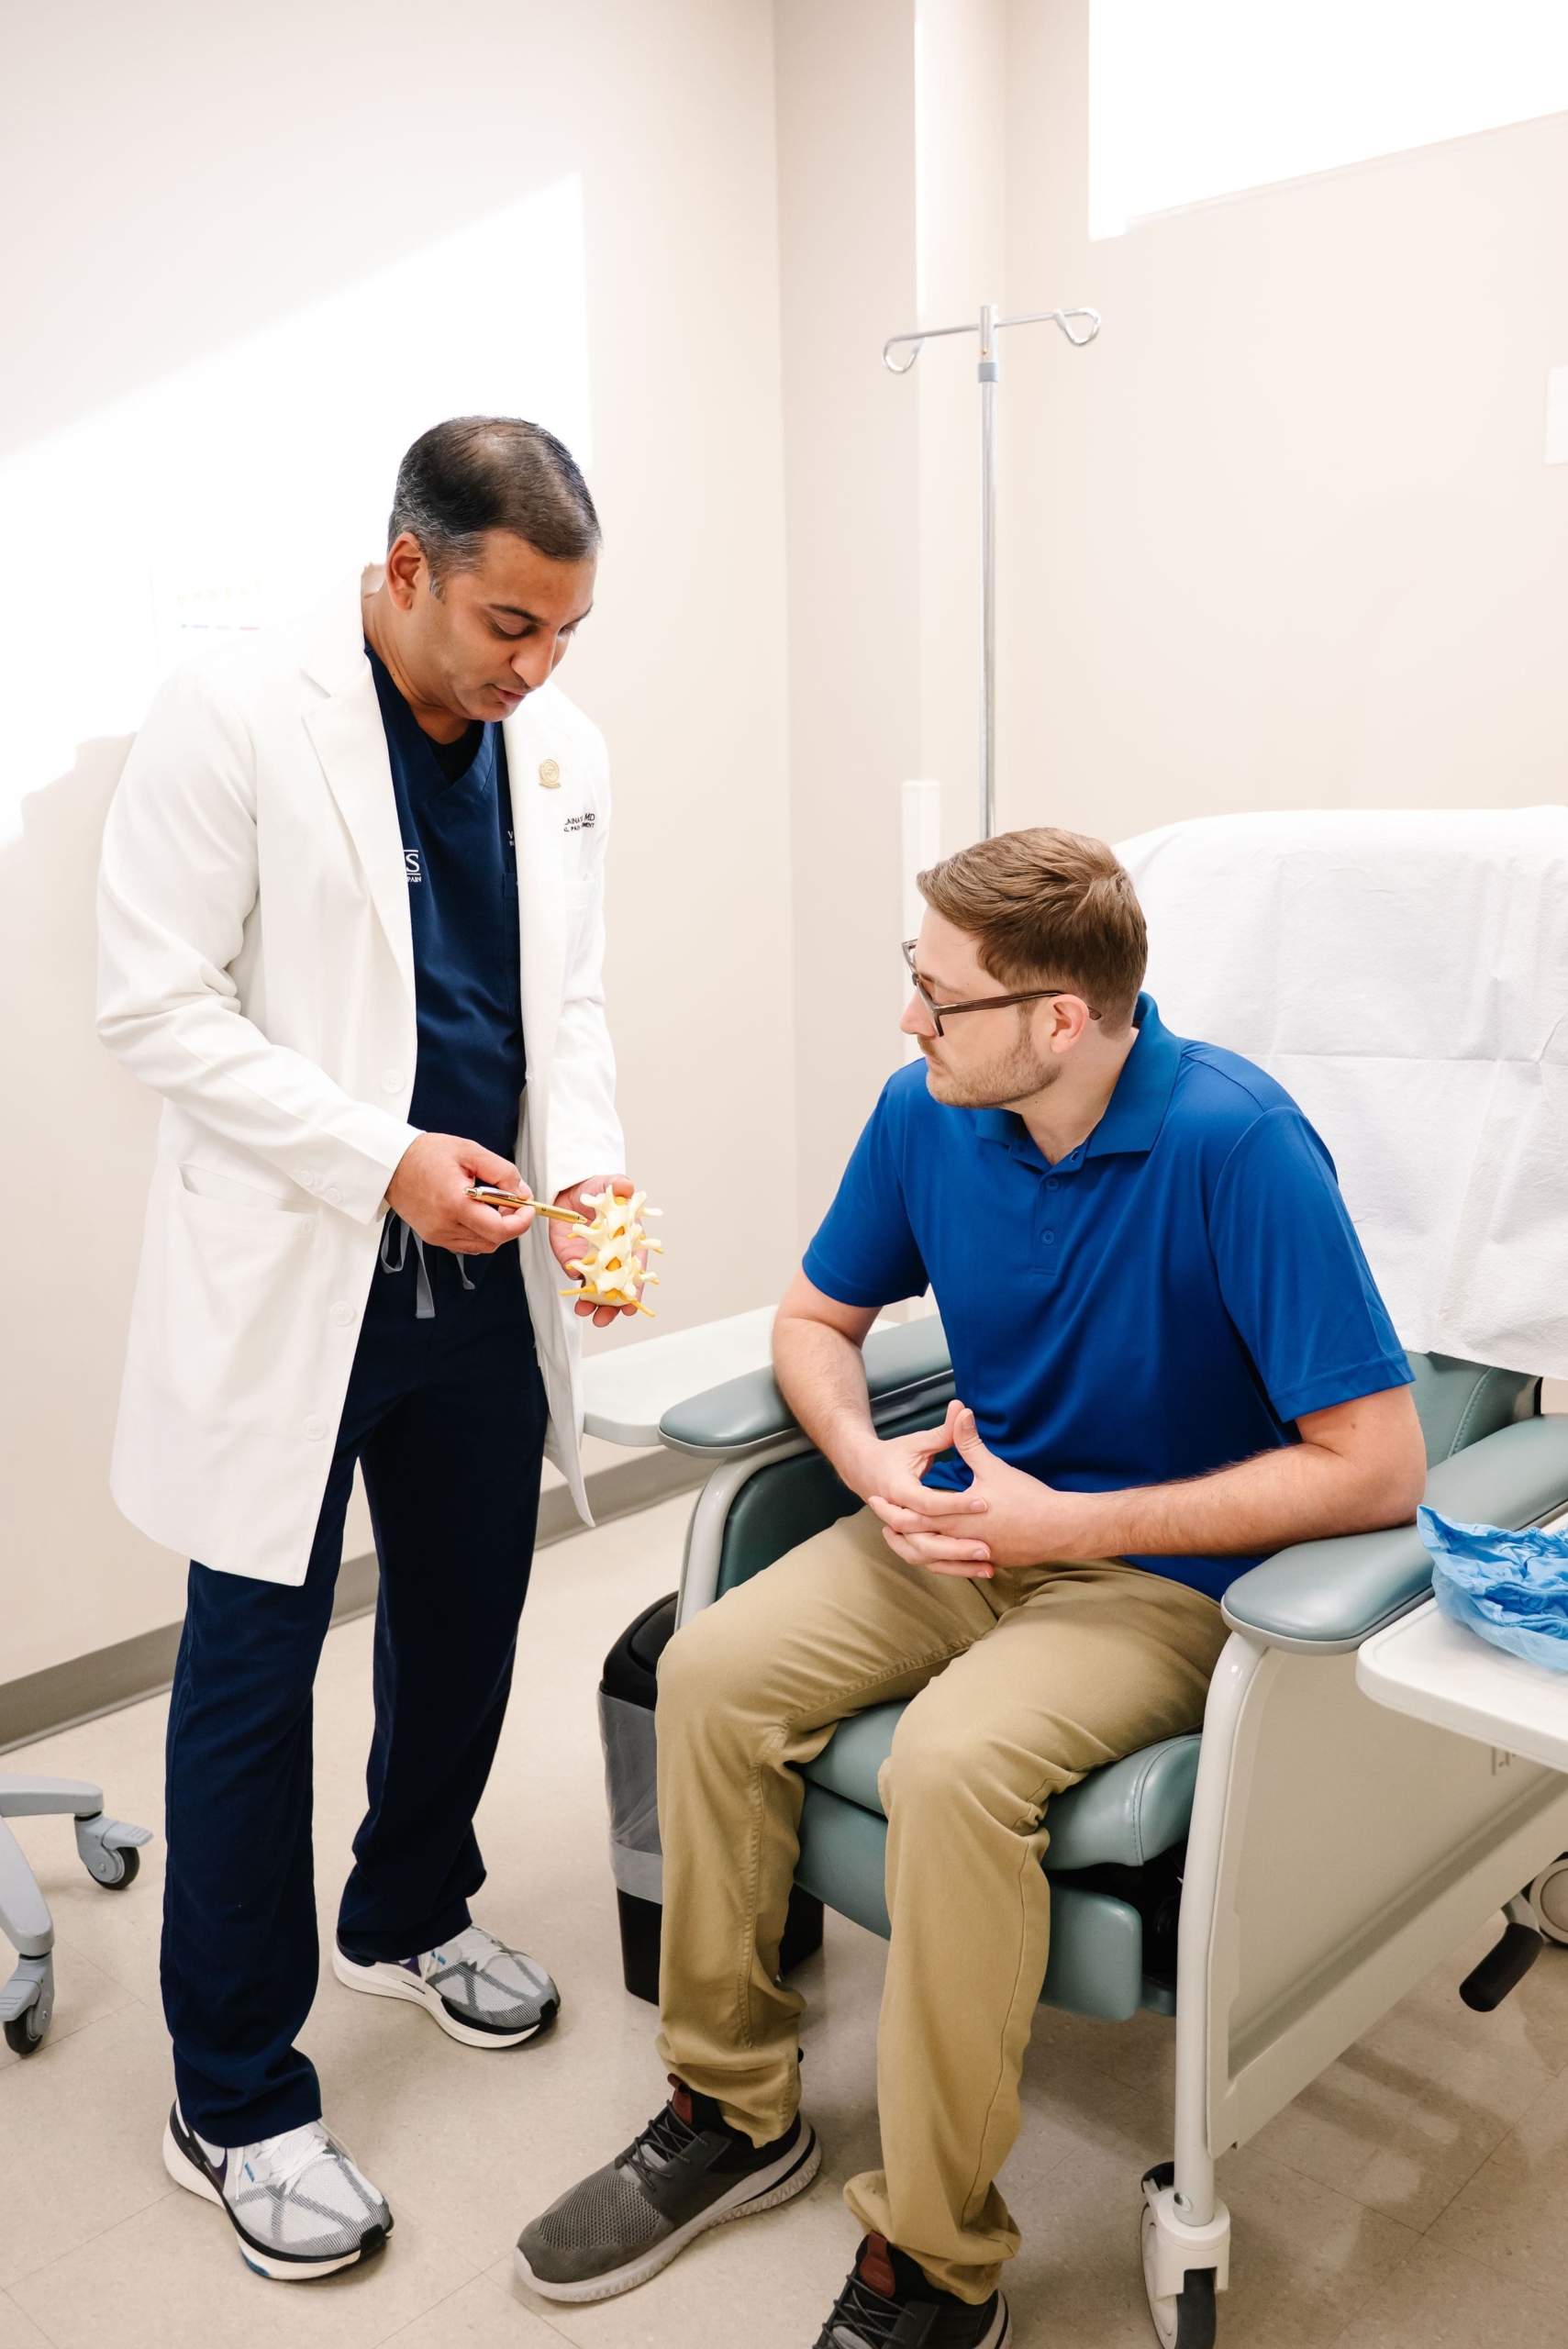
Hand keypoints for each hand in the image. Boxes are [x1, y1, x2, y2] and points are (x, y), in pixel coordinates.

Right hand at [386, 1133, 535, 1252]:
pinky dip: (478, 1232)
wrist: (391, 1163)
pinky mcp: (433, 1237)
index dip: (521, 1222)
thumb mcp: (470, 1151)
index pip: (499, 1230)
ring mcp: (437, 1234)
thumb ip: (502, 1171)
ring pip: (482, 1245)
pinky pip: (466, 1244)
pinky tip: (475, 1211)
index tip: (527, 1208)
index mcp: (455, 1203)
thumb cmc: (426, 1154)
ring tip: (490, 1203)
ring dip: (494, 1229)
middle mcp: (445, 1225)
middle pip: (494, 1241)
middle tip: (510, 1201)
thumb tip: (522, 1192)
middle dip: (510, 1223)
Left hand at [550, 1175, 647, 1328]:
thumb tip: (625, 1185)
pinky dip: (579, 1292)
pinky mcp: (576, 1262)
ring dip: (595, 1304)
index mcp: (629, 1241)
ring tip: (586, 1312)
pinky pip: (580, 1280)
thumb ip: (617, 1185)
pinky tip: (577, 1297)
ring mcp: (596, 1262)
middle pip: (619, 1286)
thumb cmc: (597, 1190)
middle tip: (607, 1316)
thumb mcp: (607, 1184)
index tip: (632, 1302)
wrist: (570, 1193)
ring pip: (599, 1290)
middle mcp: (615, 1256)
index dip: (637, 1287)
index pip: (636, 1268)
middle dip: (614, 1305)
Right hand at [838, 1401, 993, 1575]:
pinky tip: (979, 1570)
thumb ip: (944, 1432)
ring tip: (988, 1564)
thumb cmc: (893, 1455)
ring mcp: (899, 1531)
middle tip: (987, 1546)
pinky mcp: (907, 1540)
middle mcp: (895, 1515)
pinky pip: (928, 1561)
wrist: (862, 1470)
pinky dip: (952, 1568)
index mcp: (897, 1489)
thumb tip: (963, 1408)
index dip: (956, 1504)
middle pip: (923, 1539)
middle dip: (956, 1545)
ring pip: (924, 1556)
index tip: (985, 1502)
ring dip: (956, 1563)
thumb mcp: (917, 1443)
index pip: (928, 1502)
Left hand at [866, 1404, 1090, 1576]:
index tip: (875, 1497)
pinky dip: (939, 1560)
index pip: (913, 1516)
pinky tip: (937, 1551)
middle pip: (917, 1541)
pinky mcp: (989, 1562)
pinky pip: (955, 1567)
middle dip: (897, 1530)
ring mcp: (975, 1556)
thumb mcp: (993, 1468)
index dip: (892, 1508)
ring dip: (914, 1548)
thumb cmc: (1028, 1499)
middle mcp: (961, 1542)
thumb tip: (959, 1410)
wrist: (1061, 1529)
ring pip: (934, 1559)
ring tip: (901, 1538)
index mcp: (957, 1519)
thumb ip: (969, 1442)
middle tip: (882, 1519)